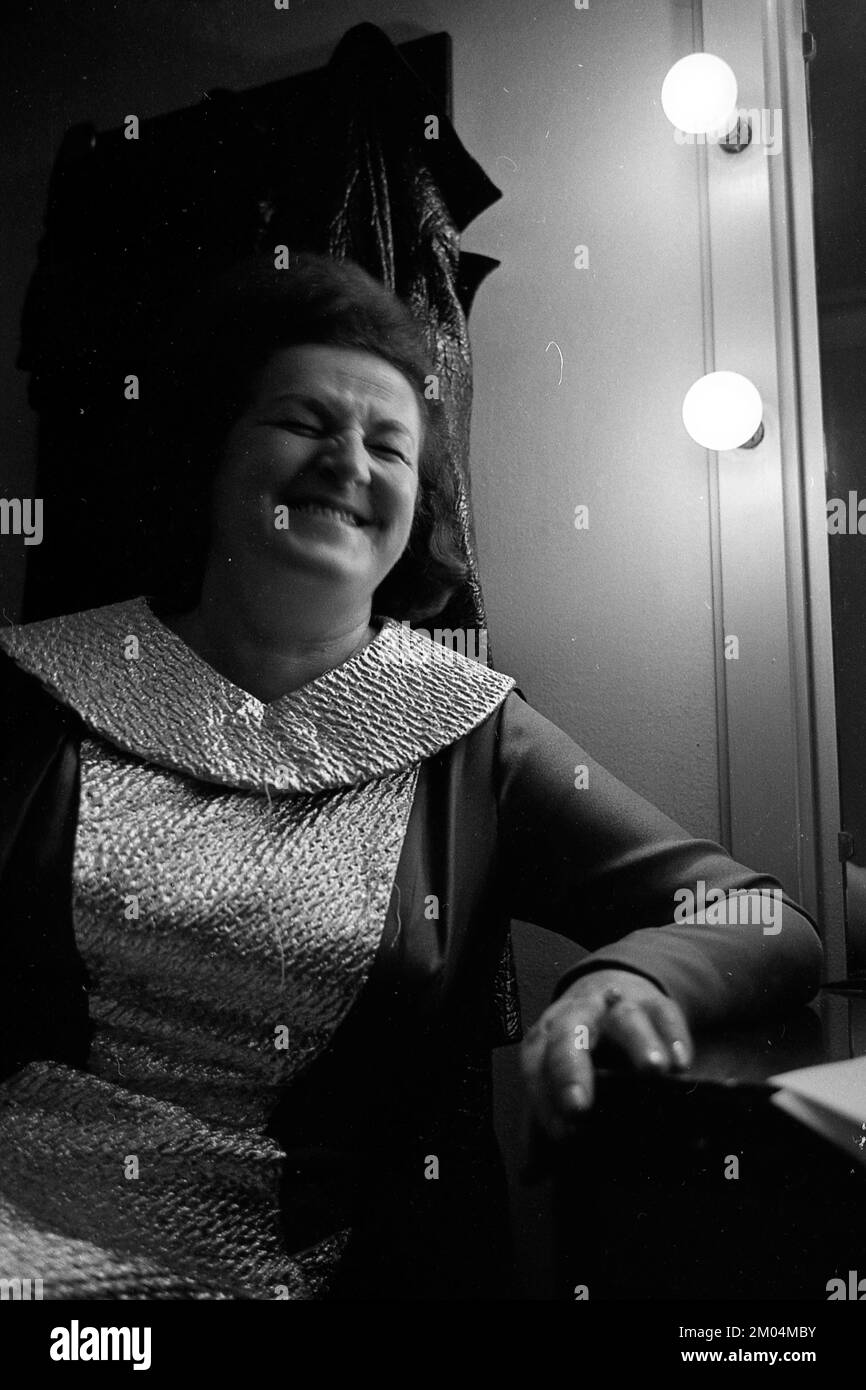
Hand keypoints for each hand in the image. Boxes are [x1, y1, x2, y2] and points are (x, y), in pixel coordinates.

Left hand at [520, 968, 693, 1139]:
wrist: (611, 996)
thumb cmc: (582, 1053)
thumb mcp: (559, 1081)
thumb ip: (545, 1124)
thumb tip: (530, 1173)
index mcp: (545, 1041)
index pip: (537, 1069)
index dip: (545, 1102)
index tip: (563, 1135)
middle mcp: (577, 1019)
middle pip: (567, 1037)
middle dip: (571, 1072)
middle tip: (578, 1108)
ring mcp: (617, 1009)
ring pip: (624, 1019)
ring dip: (639, 1044)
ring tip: (655, 1071)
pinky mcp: (655, 1005)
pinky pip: (665, 1014)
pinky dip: (674, 1036)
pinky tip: (681, 1063)